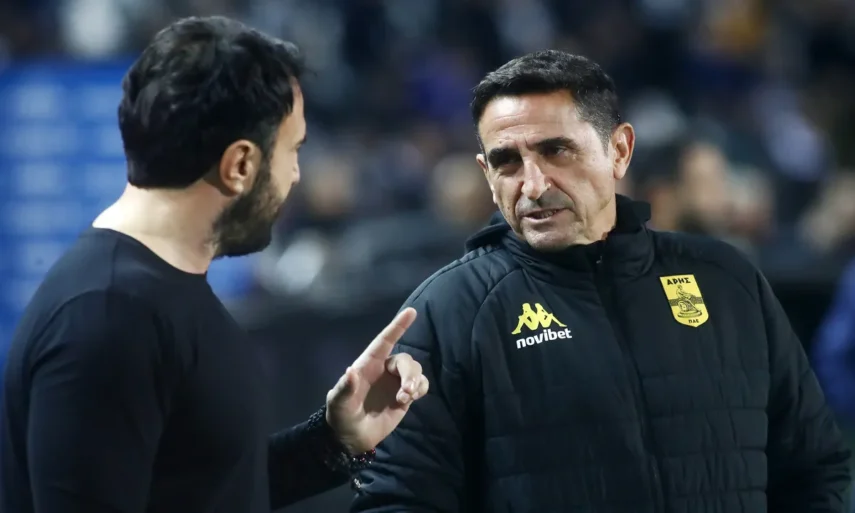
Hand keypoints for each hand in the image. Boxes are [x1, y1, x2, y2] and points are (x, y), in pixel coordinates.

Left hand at [325, 307, 429, 453]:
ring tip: (405, 399)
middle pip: (405, 360)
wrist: (351, 437)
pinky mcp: (404, 397)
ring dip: (415, 382)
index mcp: (368, 365)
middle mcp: (384, 370)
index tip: (411, 312)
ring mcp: (395, 383)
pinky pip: (420, 385)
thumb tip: (351, 371)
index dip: (397, 326)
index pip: (384, 341)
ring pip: (416, 371)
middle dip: (409, 373)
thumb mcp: (338, 403)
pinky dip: (420, 389)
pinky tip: (410, 399)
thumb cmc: (341, 415)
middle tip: (406, 393)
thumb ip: (344, 388)